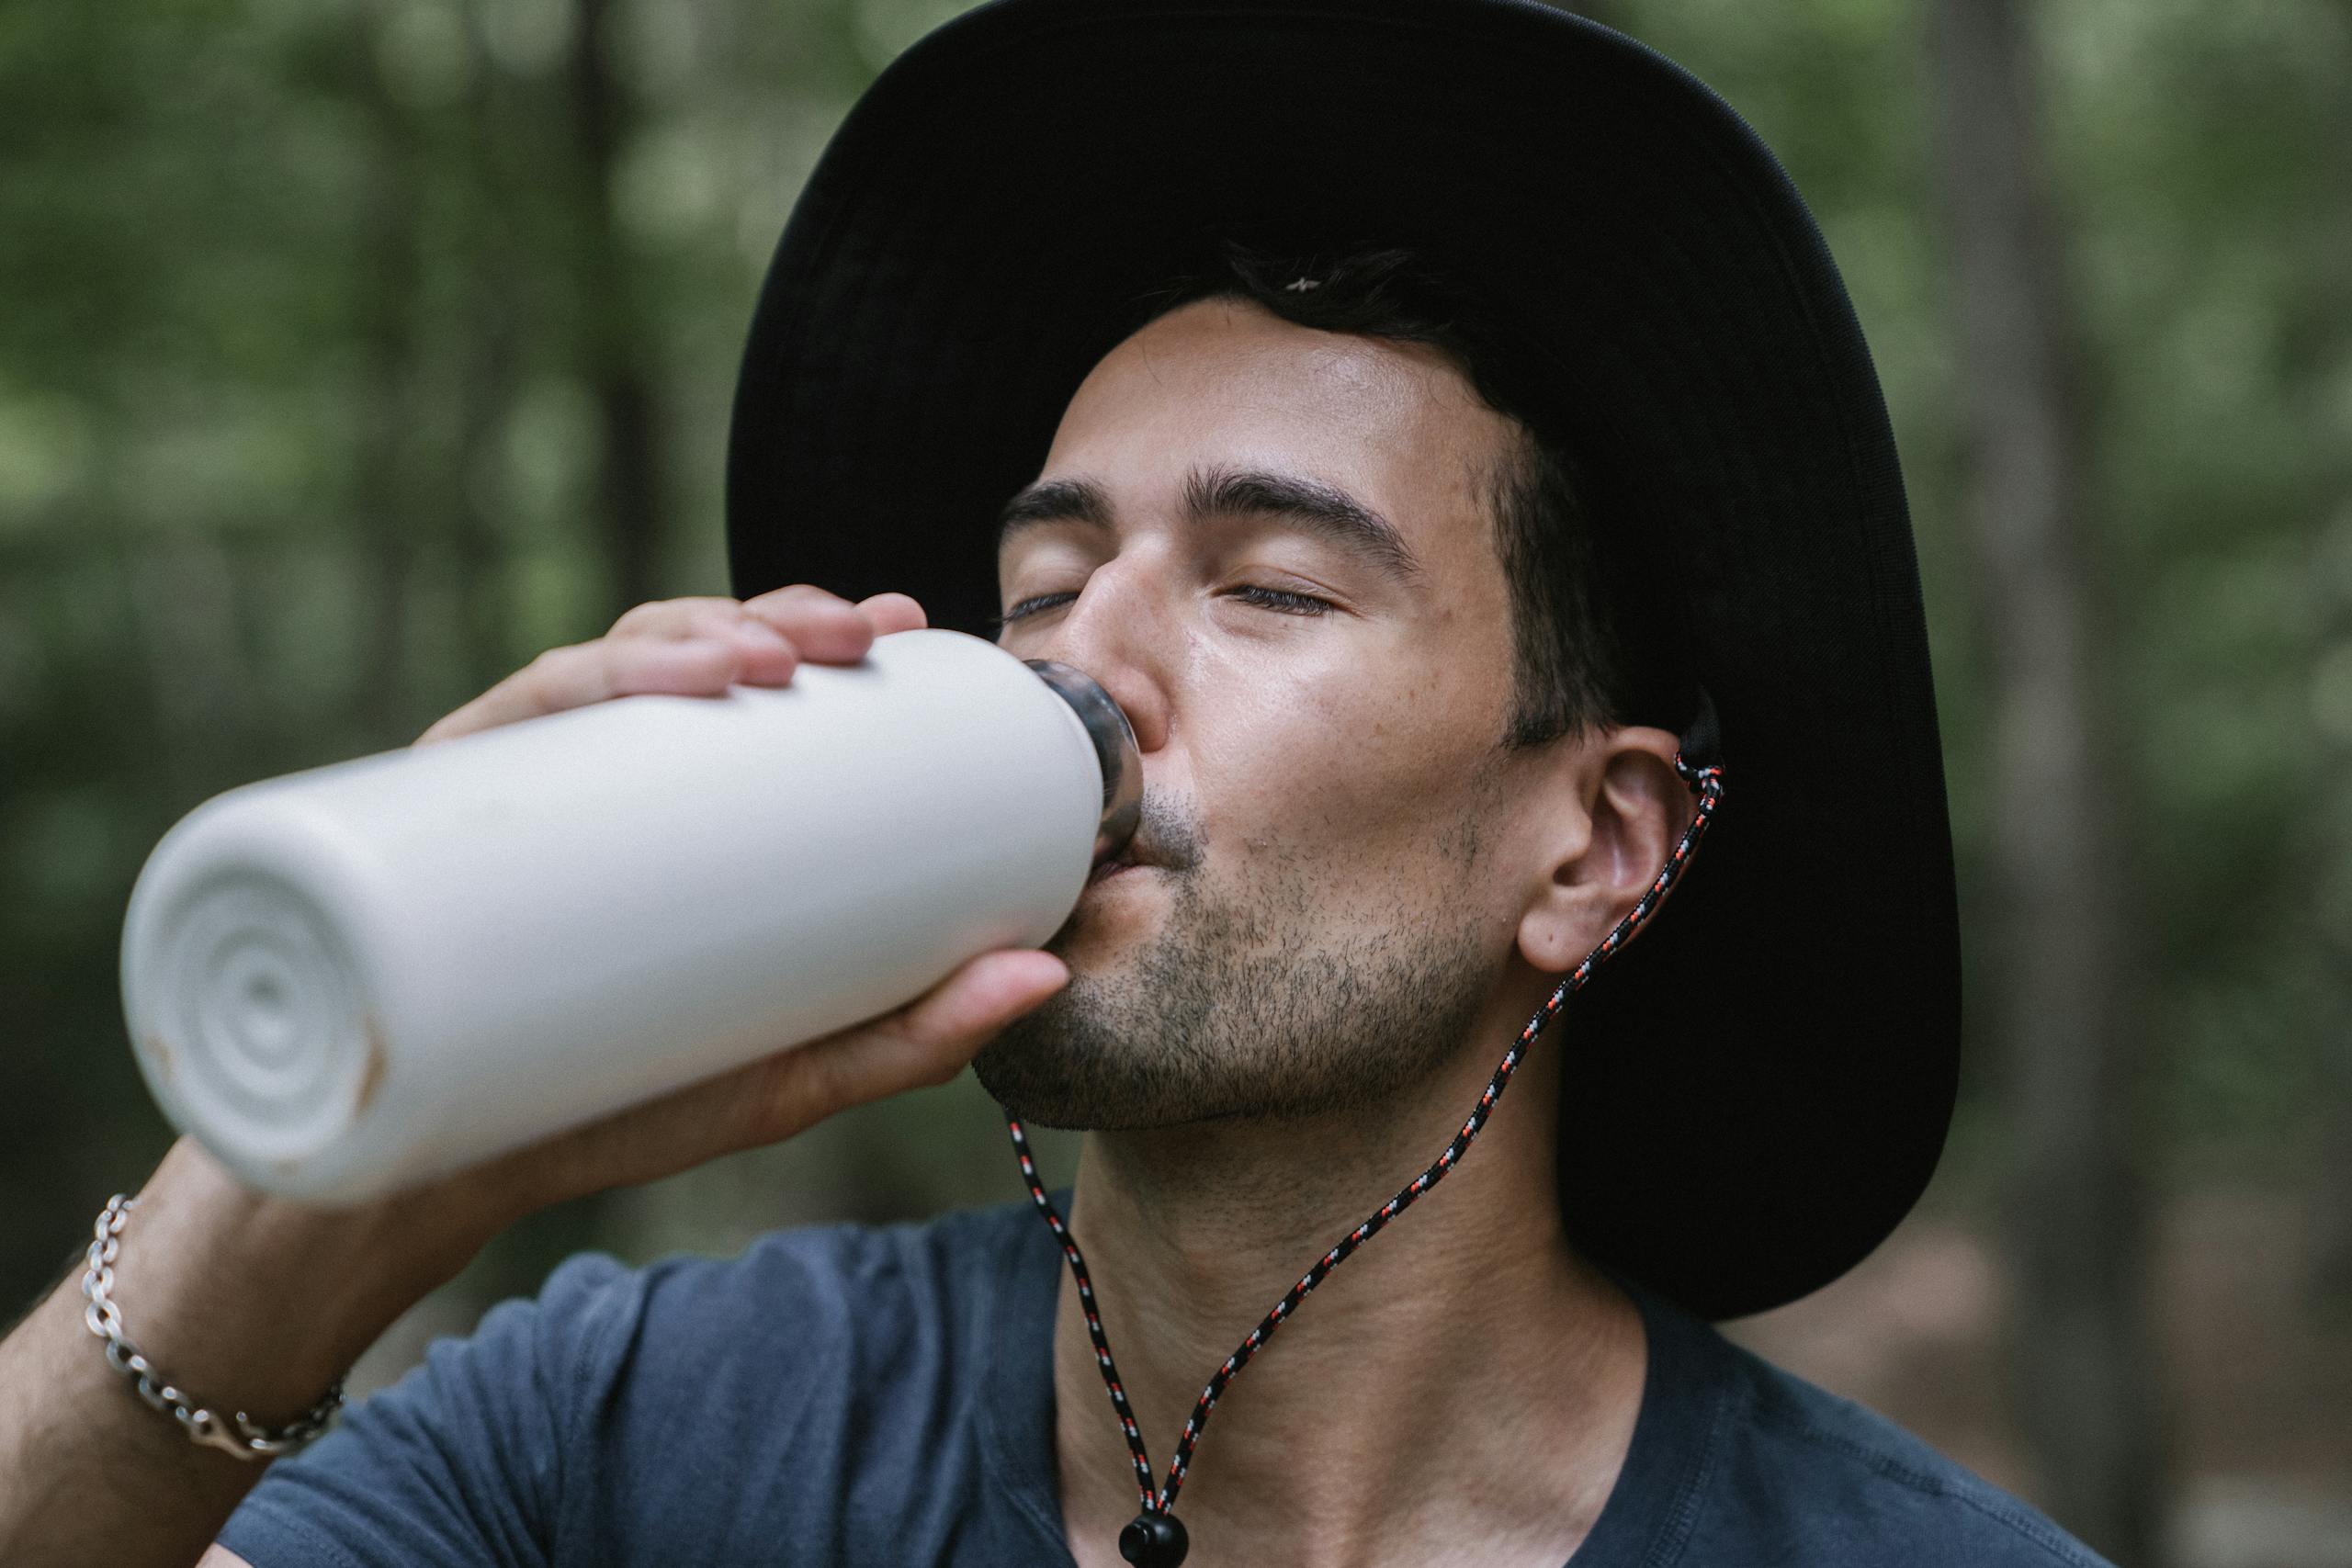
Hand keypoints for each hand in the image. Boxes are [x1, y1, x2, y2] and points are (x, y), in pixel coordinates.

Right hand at [399, 584, 1069, 1236]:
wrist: (461, 1184)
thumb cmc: (639, 1104)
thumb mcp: (797, 1074)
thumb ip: (918, 1035)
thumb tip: (1049, 975)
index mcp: (684, 809)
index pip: (752, 682)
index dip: (820, 626)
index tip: (898, 619)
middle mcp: (605, 777)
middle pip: (695, 652)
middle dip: (780, 616)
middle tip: (853, 633)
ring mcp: (528, 786)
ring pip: (615, 662)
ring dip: (702, 631)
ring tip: (769, 656)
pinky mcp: (446, 807)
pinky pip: (525, 713)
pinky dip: (601, 676)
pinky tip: (674, 679)